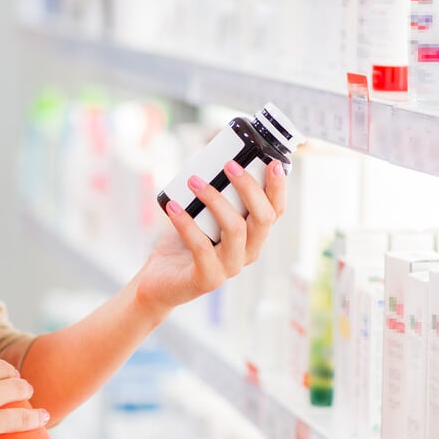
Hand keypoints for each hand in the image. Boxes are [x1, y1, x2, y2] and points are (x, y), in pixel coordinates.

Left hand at [134, 159, 287, 315]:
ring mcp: (230, 268)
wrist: (160, 281)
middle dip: (249, 187)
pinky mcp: (208, 278)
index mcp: (253, 236)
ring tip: (193, 181)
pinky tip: (173, 207)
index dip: (278, 188)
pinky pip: (201, 246)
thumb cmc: (183, 244)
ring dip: (215, 200)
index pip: (276, 212)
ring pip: (236, 229)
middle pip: (263, 218)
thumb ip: (214, 194)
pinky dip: (186, 223)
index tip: (272, 162)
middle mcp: (248, 253)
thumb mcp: (202, 216)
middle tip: (228, 165)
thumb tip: (213, 157)